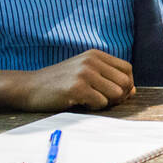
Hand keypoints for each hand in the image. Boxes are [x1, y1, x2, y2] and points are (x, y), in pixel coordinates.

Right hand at [18, 50, 134, 110]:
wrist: (28, 87)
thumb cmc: (58, 83)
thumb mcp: (84, 73)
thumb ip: (108, 79)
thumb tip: (133, 90)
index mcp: (96, 55)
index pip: (127, 69)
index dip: (126, 84)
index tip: (114, 94)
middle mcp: (92, 61)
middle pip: (125, 82)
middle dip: (118, 96)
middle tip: (102, 101)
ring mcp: (85, 73)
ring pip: (116, 94)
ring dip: (106, 102)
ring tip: (89, 101)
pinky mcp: (77, 88)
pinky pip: (101, 102)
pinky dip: (94, 107)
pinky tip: (80, 103)